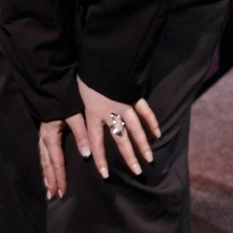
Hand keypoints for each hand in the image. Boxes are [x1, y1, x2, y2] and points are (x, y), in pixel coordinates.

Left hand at [37, 82, 160, 196]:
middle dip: (129, 156)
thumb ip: (80, 110)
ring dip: (143, 144)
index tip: (105, 174)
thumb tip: (76, 121)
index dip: (100, 159)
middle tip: (137, 172)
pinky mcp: (133, 95)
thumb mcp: (77, 93)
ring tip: (149, 158)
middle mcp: (110, 112)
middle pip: (121, 139)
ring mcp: (124, 104)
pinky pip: (144, 111)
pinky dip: (151, 122)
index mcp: (94, 113)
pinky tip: (156, 133)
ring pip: (136, 128)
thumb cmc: (85, 75)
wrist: (102, 58)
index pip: (96, 141)